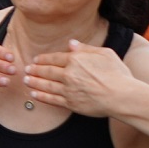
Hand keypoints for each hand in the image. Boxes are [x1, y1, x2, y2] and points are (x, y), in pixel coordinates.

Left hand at [22, 40, 139, 116]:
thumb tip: (71, 43)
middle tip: (26, 69)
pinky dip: (41, 97)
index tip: (36, 60)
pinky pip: (52, 100)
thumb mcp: (105, 54)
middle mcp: (69, 74)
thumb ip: (86, 48)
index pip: (54, 58)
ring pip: (46, 85)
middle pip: (47, 71)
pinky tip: (34, 95)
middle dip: (34, 70)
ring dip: (34, 82)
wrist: (123, 96)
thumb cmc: (118, 74)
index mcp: (76, 60)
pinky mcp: (71, 104)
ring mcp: (68, 90)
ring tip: (26, 80)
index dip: (43, 59)